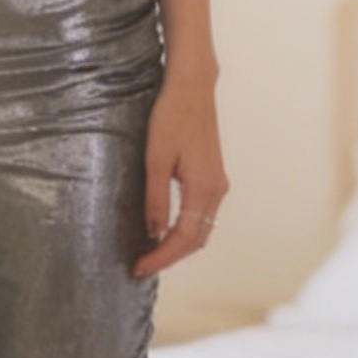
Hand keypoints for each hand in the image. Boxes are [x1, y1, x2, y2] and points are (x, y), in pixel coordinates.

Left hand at [135, 74, 228, 276]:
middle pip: (197, 239)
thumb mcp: (156, 160)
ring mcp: (217, 184)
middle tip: (142, 266)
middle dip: (170, 257)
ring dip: (178, 245)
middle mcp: (216, 190)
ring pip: (201, 228)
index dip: (161, 258)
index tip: (140, 268)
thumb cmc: (172, 117)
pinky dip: (185, 230)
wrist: (192, 89)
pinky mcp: (213, 177)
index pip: (184, 238)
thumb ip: (156, 199)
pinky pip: (201, 215)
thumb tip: (154, 232)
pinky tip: (166, 230)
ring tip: (151, 254)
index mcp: (203, 189)